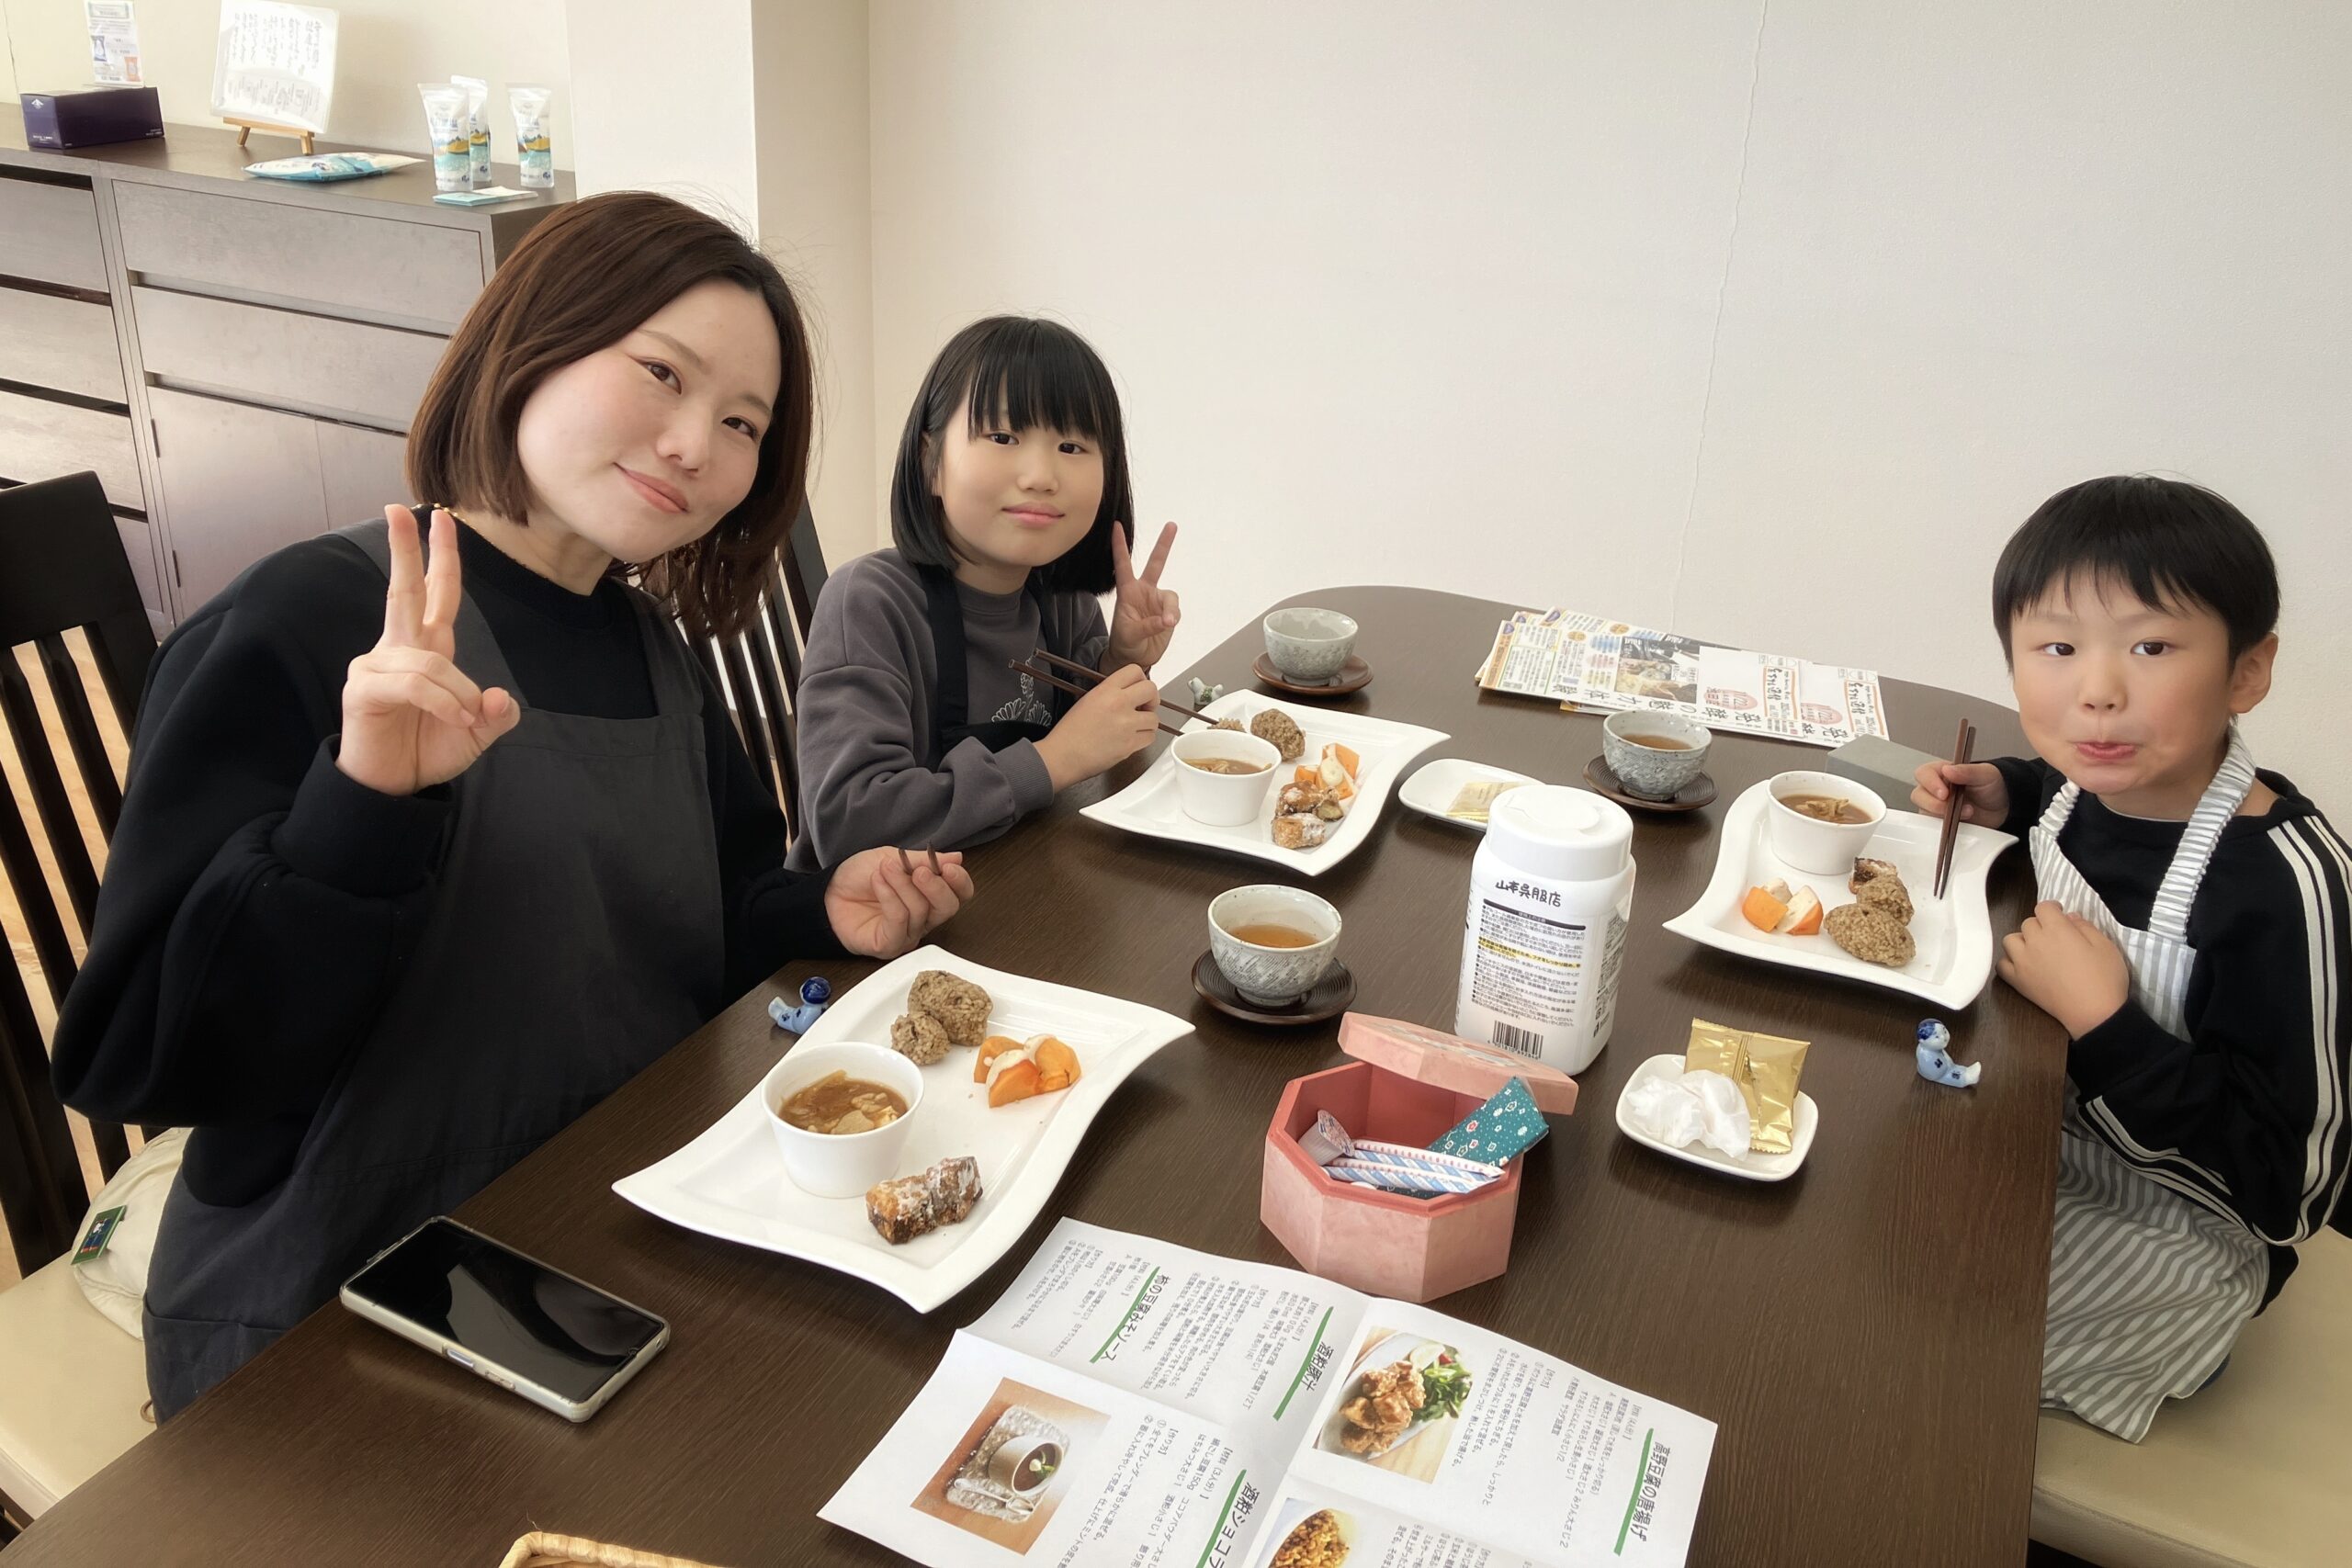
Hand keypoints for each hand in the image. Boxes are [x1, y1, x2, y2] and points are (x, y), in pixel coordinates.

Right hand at [337, 506, 520, 795]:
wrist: (393, 788)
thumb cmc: (427, 750)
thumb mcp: (477, 732)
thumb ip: (496, 713)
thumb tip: (499, 698)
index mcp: (427, 649)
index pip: (434, 594)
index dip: (439, 558)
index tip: (440, 518)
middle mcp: (399, 648)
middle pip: (403, 589)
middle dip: (405, 549)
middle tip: (400, 508)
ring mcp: (376, 665)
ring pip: (431, 660)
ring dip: (458, 692)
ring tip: (464, 718)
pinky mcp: (364, 688)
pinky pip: (416, 684)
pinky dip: (443, 702)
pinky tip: (453, 718)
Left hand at [825, 846, 974, 958]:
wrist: (827, 893)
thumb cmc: (858, 877)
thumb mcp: (891, 858)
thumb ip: (922, 860)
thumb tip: (957, 858)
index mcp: (929, 896)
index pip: (959, 894)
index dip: (959, 881)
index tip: (947, 866)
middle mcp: (924, 918)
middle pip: (948, 908)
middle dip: (936, 887)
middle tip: (918, 871)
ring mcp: (907, 934)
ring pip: (921, 911)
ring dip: (902, 885)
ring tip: (884, 869)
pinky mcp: (889, 945)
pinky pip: (899, 922)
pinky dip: (890, 898)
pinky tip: (878, 883)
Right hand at [1035, 664, 1160, 789]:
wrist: (1063, 756)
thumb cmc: (1069, 732)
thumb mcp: (1087, 700)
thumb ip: (1109, 693)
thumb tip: (1127, 692)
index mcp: (1105, 691)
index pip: (1135, 671)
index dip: (1141, 680)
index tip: (1139, 689)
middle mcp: (1118, 704)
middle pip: (1151, 690)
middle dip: (1151, 698)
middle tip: (1145, 705)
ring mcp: (1126, 725)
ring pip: (1154, 718)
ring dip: (1147, 722)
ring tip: (1135, 726)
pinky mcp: (1130, 745)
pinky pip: (1150, 737)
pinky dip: (1144, 738)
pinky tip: (1133, 738)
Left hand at [1104, 522, 1179, 669]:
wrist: (1135, 658)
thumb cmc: (1125, 643)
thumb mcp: (1130, 635)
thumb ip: (1147, 626)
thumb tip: (1166, 619)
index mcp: (1127, 592)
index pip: (1123, 565)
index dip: (1119, 546)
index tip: (1116, 526)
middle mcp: (1144, 592)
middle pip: (1156, 564)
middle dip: (1163, 545)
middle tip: (1171, 526)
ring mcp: (1157, 601)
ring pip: (1170, 597)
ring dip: (1170, 609)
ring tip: (1167, 623)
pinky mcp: (1168, 613)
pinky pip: (1175, 611)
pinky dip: (1173, 617)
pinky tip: (1167, 626)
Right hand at [1913, 759, 2007, 825]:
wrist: (2003, 806)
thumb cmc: (1993, 786)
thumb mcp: (1985, 774)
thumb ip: (1967, 771)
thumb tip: (1948, 770)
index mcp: (1941, 771)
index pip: (1924, 774)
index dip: (1930, 784)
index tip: (1944, 793)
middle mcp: (1934, 789)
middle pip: (1919, 795)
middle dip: (1936, 804)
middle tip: (1953, 807)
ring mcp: (1936, 806)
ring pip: (1924, 812)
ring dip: (1943, 816)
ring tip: (1967, 813)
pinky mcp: (1940, 822)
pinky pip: (1933, 827)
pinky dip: (1944, 827)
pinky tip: (1958, 824)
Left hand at [1999, 901, 2130, 1036]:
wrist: (2094, 1013)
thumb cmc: (2104, 978)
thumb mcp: (2105, 945)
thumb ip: (2085, 926)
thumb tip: (2069, 916)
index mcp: (2057, 930)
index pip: (2043, 907)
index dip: (2052, 909)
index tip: (2060, 915)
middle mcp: (2035, 942)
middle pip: (2028, 923)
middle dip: (2041, 925)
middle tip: (2055, 936)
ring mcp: (2023, 962)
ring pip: (2010, 940)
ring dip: (2022, 940)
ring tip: (2037, 949)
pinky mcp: (2018, 981)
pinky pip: (2001, 964)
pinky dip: (2010, 961)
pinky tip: (2024, 965)